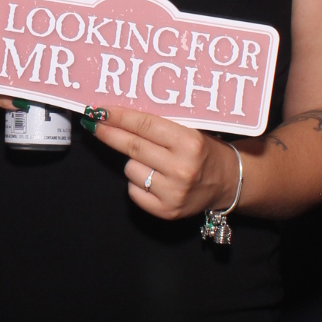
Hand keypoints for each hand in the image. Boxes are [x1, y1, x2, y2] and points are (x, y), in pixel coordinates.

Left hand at [80, 102, 239, 219]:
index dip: (118, 116)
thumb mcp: (189, 130)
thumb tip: (116, 115)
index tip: (99, 111)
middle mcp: (182, 168)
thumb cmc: (204, 151)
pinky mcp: (167, 211)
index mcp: (190, 142)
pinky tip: (155, 179)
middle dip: (108, 133)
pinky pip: (133, 191)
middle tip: (93, 124)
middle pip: (132, 146)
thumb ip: (158, 125)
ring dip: (133, 162)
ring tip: (153, 161)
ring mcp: (174, 192)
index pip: (144, 125)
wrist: (228, 182)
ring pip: (130, 169)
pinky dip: (137, 183)